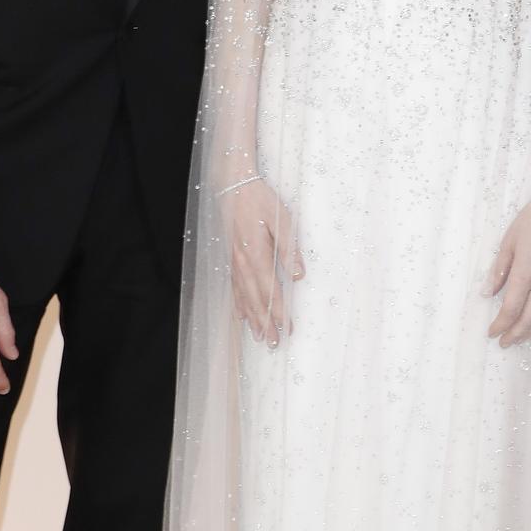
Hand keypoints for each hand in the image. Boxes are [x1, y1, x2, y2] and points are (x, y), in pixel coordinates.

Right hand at [222, 178, 303, 348]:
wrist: (234, 186)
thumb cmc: (261, 200)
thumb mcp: (282, 219)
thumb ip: (289, 248)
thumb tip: (298, 275)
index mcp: (257, 254)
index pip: (270, 289)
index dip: (278, 310)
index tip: (286, 328)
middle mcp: (243, 262)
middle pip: (255, 299)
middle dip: (264, 323)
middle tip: (272, 344)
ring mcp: (234, 262)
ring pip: (243, 297)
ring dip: (251, 319)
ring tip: (258, 337)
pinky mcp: (231, 258)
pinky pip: (234, 287)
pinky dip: (238, 304)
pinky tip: (242, 317)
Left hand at [485, 189, 530, 348]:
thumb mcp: (508, 241)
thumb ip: (498, 270)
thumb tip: (486, 293)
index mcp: (526, 271)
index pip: (510, 308)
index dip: (500, 325)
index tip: (491, 333)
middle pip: (529, 318)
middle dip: (515, 334)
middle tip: (504, 343)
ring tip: (521, 337)